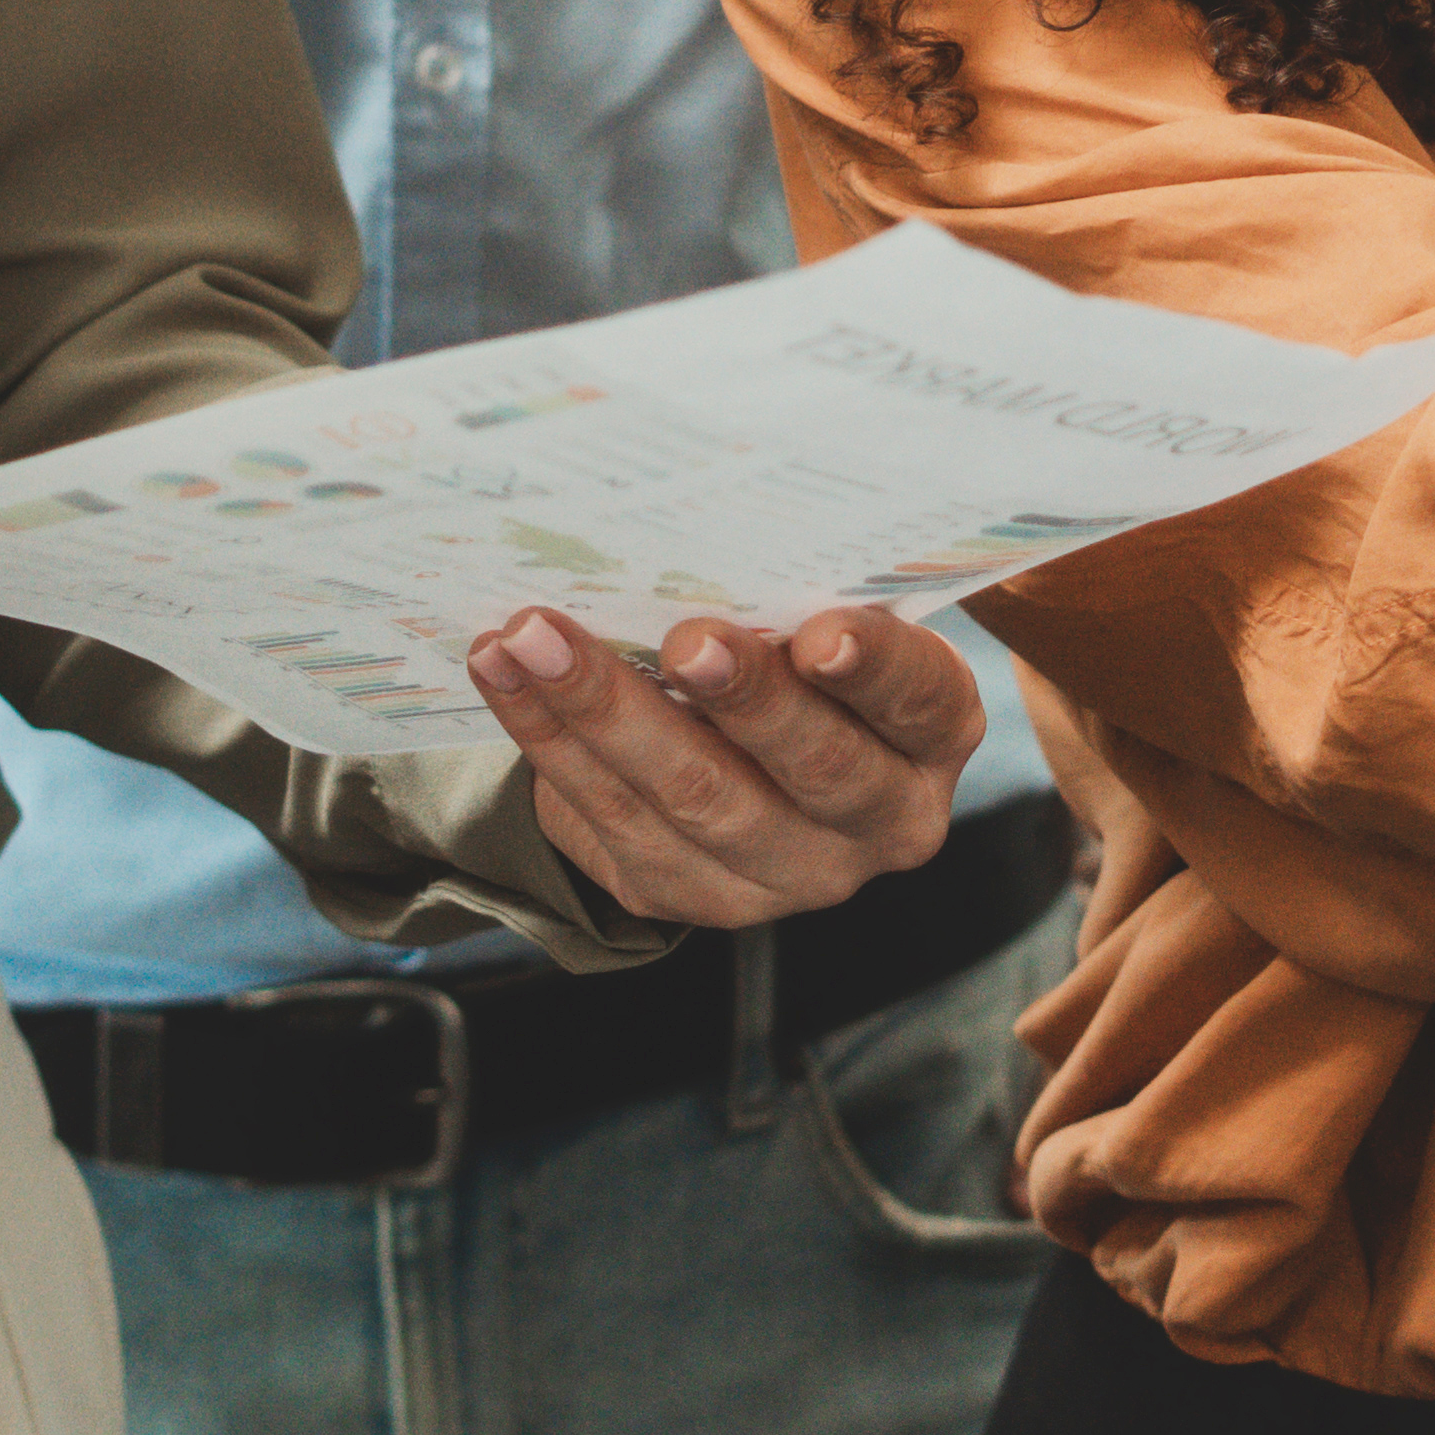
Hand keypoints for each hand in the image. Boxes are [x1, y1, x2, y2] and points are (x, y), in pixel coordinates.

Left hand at [471, 600, 988, 921]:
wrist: (737, 756)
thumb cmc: (795, 656)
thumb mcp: (827, 620)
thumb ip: (797, 598)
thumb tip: (711, 541)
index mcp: (929, 739)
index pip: (919, 701)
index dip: (874, 670)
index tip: (822, 634)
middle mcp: (874, 824)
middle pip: (812, 768)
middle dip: (742, 699)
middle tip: (682, 640)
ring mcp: (780, 877)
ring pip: (692, 799)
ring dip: (605, 710)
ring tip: (535, 638)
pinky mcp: (685, 893)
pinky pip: (609, 818)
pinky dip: (549, 738)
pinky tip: (504, 674)